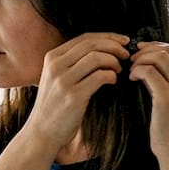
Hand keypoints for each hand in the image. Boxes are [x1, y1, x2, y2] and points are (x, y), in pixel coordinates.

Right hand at [25, 33, 130, 149]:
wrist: (41, 133)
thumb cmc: (54, 106)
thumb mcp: (55, 78)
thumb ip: (71, 63)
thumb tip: (102, 49)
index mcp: (52, 58)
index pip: (85, 38)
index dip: (108, 37)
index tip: (123, 41)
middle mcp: (56, 66)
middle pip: (92, 45)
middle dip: (114, 46)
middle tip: (126, 55)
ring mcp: (63, 81)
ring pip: (97, 58)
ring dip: (114, 62)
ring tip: (119, 70)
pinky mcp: (73, 96)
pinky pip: (100, 77)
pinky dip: (111, 76)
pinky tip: (112, 81)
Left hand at [126, 42, 168, 160]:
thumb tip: (151, 63)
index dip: (157, 47)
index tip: (141, 51)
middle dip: (147, 50)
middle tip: (132, 59)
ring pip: (159, 57)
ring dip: (140, 59)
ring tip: (131, 70)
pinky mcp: (168, 97)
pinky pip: (148, 70)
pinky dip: (136, 70)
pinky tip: (131, 79)